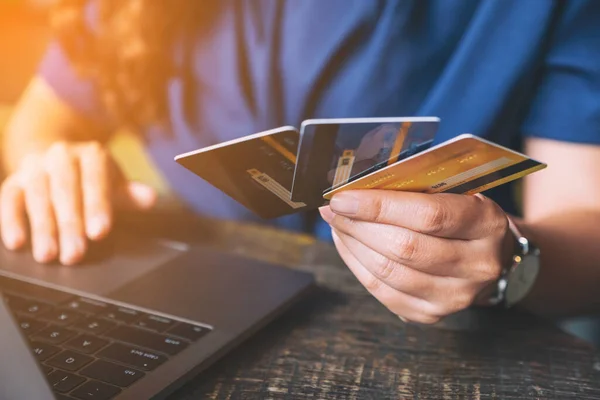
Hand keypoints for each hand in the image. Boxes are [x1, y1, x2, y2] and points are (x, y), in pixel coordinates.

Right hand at [0, 141, 156, 264]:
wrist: (56, 158)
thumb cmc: (92, 180)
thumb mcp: (114, 184)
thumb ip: (130, 194)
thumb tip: (150, 198)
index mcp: (91, 155)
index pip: (95, 179)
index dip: (97, 206)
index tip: (100, 233)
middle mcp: (61, 155)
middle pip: (64, 190)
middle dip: (69, 225)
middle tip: (74, 254)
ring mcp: (35, 167)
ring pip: (37, 196)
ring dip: (42, 228)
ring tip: (48, 255)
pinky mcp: (13, 181)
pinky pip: (8, 199)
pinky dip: (10, 220)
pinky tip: (16, 242)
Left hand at [319, 190, 510, 323]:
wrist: (491, 255)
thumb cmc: (463, 214)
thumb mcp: (454, 191)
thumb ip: (413, 189)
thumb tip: (355, 188)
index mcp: (485, 224)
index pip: (427, 215)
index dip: (378, 206)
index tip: (342, 197)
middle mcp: (477, 265)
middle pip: (404, 248)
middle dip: (358, 226)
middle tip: (333, 210)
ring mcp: (455, 296)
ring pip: (389, 273)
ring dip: (353, 246)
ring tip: (338, 225)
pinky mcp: (432, 314)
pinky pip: (382, 293)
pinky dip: (357, 267)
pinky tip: (348, 246)